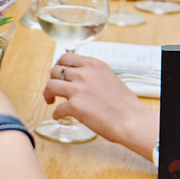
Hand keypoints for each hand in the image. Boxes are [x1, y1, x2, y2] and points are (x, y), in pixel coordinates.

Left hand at [41, 54, 157, 155]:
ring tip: (50, 101)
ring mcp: (78, 89)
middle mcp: (84, 74)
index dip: (58, 66)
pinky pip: (57, 109)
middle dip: (52, 80)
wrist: (132, 121)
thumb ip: (93, 76)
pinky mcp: (75, 106)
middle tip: (54, 89)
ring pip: (50, 86)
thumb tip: (79, 80)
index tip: (58, 75)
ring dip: (47, 94)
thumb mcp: (109, 78)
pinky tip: (60, 117)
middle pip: (54, 71)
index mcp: (94, 65)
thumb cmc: (125, 105)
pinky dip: (56, 114)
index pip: (65, 57)